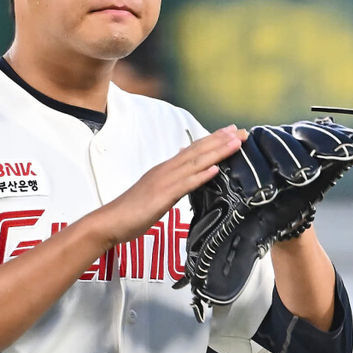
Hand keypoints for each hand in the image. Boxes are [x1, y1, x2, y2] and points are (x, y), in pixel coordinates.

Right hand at [88, 125, 245, 247]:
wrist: (110, 221)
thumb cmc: (132, 210)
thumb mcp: (155, 191)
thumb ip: (171, 180)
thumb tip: (185, 171)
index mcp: (165, 169)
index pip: (192, 150)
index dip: (212, 140)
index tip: (231, 133)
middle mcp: (166, 170)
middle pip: (197, 151)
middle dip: (220, 140)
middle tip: (241, 130)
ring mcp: (164, 181)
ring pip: (195, 163)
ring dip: (216, 151)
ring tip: (235, 143)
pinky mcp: (162, 196)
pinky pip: (185, 184)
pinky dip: (200, 175)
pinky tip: (214, 169)